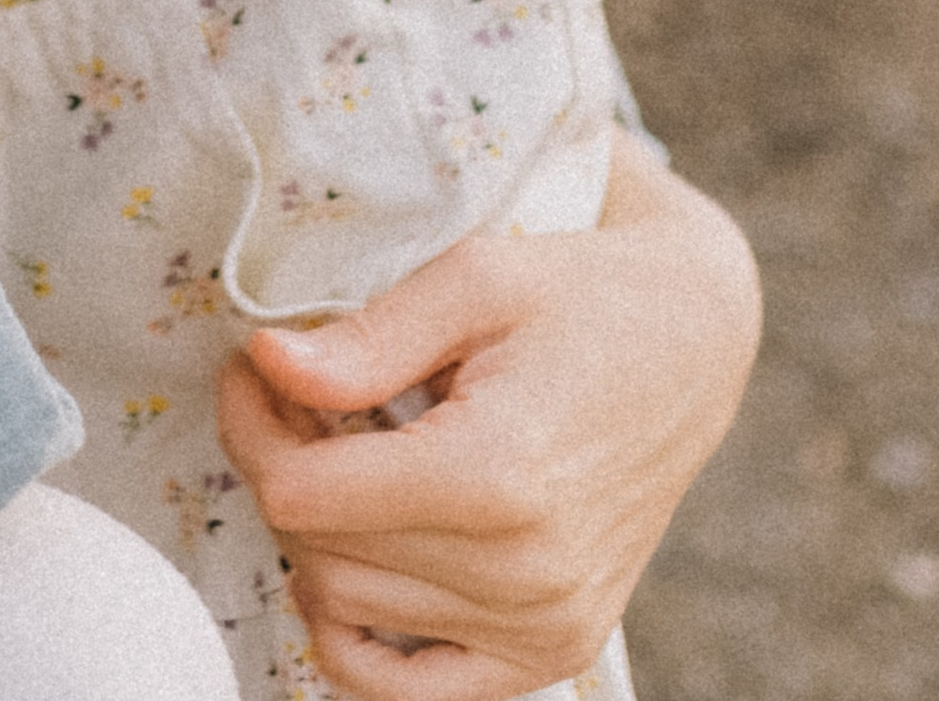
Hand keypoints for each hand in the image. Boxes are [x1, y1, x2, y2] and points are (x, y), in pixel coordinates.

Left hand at [216, 136, 760, 698]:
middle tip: (287, 396)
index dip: (250, 425)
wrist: (688, 345)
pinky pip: (408, 692)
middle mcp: (525, 572)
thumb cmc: (580, 296)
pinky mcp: (553, 653)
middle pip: (319, 555)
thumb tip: (268, 365)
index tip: (251, 368)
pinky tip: (357, 557)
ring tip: (338, 453)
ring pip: (347, 614)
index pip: (305, 496)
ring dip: (318, 536)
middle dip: (278, 468)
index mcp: (499, 475)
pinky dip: (356, 636)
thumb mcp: (474, 278)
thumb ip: (367, 338)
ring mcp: (543, 627)